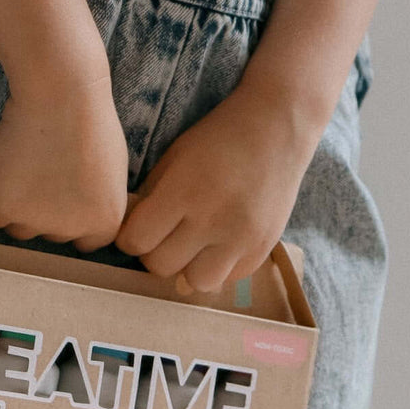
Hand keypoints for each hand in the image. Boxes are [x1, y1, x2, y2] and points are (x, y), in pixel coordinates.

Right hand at [0, 77, 128, 252]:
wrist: (61, 95)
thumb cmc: (91, 120)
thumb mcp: (112, 169)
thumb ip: (99, 199)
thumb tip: (82, 212)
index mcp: (104, 222)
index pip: (85, 243)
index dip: (72, 223)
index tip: (64, 204)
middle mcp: (71, 230)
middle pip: (50, 236)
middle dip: (45, 213)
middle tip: (41, 176)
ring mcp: (35, 222)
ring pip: (19, 229)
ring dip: (17, 207)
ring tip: (22, 169)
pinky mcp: (3, 208)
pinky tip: (0, 173)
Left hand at [115, 85, 319, 291]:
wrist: (279, 126)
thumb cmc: (217, 139)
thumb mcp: (173, 158)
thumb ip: (151, 199)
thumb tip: (133, 237)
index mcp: (184, 191)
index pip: (137, 241)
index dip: (130, 238)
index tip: (137, 230)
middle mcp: (213, 219)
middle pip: (162, 266)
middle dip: (155, 253)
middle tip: (164, 236)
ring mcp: (242, 237)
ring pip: (197, 282)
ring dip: (188, 267)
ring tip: (192, 246)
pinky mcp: (264, 247)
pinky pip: (229, 278)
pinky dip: (219, 266)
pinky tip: (219, 244)